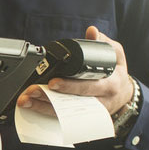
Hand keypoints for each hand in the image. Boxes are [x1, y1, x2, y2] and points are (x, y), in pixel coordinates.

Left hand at [16, 26, 133, 116]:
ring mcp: (88, 112)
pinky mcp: (81, 117)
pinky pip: (62, 118)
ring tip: (25, 100)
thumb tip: (92, 31)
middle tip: (32, 90)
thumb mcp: (115, 55)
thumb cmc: (115, 73)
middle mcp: (98, 101)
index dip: (70, 86)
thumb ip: (102, 42)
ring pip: (64, 113)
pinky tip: (31, 106)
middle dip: (49, 97)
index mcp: (108, 84)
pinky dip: (45, 112)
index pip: (88, 86)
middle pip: (71, 102)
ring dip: (42, 106)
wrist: (123, 95)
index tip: (52, 82)